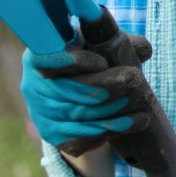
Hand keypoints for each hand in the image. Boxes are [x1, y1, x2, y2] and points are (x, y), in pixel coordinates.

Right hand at [19, 35, 156, 155]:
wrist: (78, 93)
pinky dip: (111, 130)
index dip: (73, 61)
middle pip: (68, 89)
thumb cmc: (89, 57)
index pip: (47, 58)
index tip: (102, 62)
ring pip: (78, 115)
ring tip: (143, 103)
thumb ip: (119, 40)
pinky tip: (135, 122)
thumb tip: (143, 48)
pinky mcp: (53, 136)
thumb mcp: (100, 44)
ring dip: (113, 110)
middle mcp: (32, 86)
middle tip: (135, 78)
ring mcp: (40, 114)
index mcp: (37, 56)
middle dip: (105, 85)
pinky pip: (82, 136)